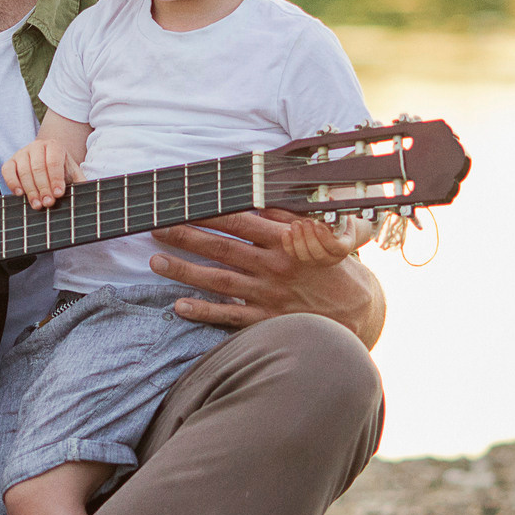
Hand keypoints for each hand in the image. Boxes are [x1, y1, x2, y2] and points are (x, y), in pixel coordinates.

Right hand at [1, 139, 79, 208]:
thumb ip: (80, 182)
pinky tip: (20, 194)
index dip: (56, 178)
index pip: (53, 161)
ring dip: (30, 190)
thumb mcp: (73, 174)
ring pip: (23, 171)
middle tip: (48, 203)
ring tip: (37, 205)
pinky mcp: (10, 162)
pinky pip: (7, 171)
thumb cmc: (61, 172)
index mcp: (54, 146)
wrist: (46, 163)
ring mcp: (22, 153)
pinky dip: (12, 182)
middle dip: (43, 187)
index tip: (58, 194)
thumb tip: (89, 191)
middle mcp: (37, 146)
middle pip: (38, 167)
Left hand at [149, 208, 382, 343]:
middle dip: (185, 236)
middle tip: (155, 226)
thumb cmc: (333, 266)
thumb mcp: (318, 234)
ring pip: (219, 280)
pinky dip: (204, 312)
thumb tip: (256, 193)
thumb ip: (286, 216)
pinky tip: (178, 306)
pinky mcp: (267, 320)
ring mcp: (269, 295)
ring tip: (155, 261)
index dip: (208, 212)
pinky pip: (230, 316)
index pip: (239, 221)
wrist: (360, 310)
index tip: (181, 202)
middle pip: (222, 248)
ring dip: (184, 271)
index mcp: (286, 241)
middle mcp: (274, 266)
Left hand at [278, 212, 360, 268]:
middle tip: (306, 221)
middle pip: (318, 253)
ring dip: (298, 239)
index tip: (318, 225)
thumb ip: (334, 210)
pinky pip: (294, 254)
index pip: (336, 247)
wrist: (334, 234)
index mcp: (344, 247)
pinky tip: (287, 232)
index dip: (326, 238)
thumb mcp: (341, 216)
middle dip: (310, 236)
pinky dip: (288, 244)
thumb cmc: (338, 223)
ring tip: (295, 224)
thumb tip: (327, 198)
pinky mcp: (304, 259)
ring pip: (305, 255)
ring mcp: (316, 261)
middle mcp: (331, 258)